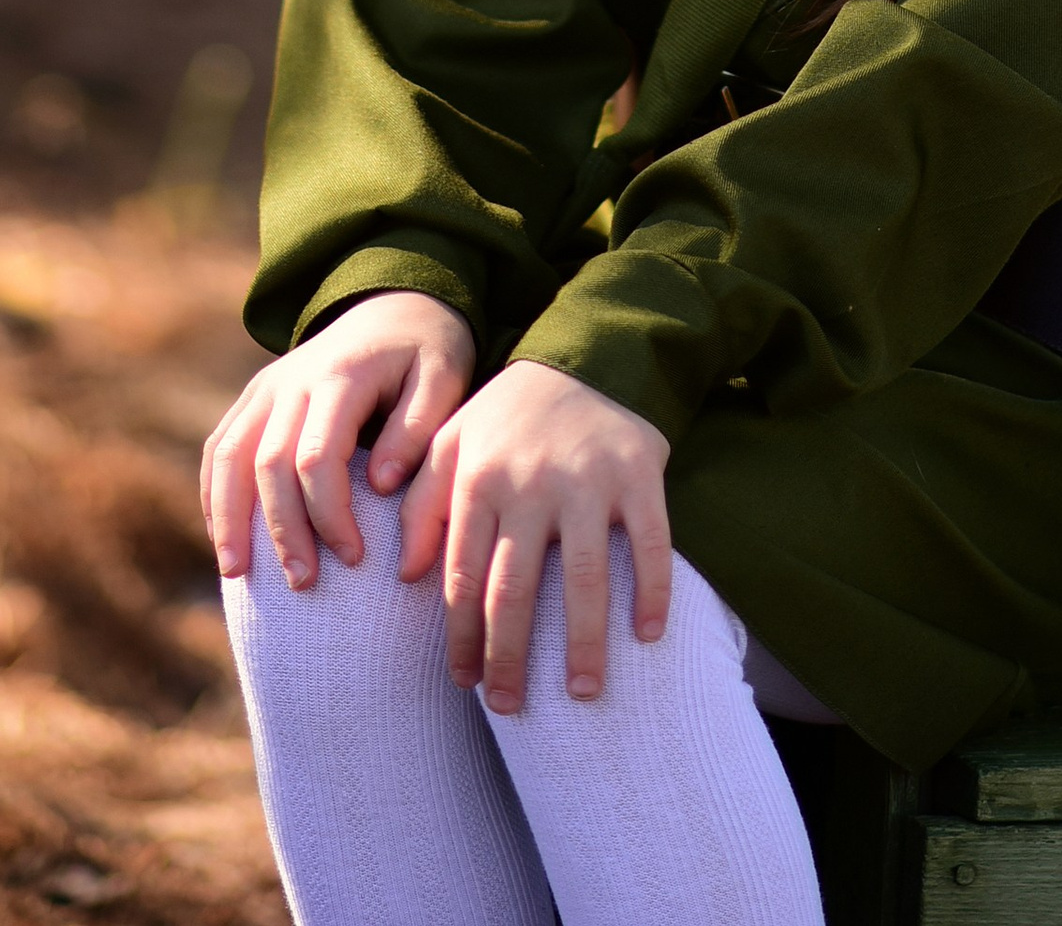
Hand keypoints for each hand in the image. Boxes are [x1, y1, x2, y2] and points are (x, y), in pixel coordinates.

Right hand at [200, 292, 473, 588]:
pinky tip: (224, 539)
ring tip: (237, 574)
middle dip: (282, 530)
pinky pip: (220, 446)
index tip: (354, 558)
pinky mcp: (255, 396)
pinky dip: (214, 493)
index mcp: (342, 375)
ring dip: (229, 518)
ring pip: (230, 455)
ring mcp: (267, 385)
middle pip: (268, 463)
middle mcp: (294, 379)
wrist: (396, 302)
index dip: (328, 514)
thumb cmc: (427, 353)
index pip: (317, 456)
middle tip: (303, 584)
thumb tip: (379, 484)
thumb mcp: (445, 378)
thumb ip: (416, 430)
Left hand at [399, 357, 669, 714]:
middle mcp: (529, 482)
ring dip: (581, 643)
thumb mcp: (451, 442)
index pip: (462, 578)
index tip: (467, 684)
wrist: (585, 354)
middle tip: (511, 707)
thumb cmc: (509, 414)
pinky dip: (652, 590)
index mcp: (477, 478)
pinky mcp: (638, 474)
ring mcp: (587, 480)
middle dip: (510, 657)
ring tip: (580, 693)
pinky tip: (649, 635)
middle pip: (514, 590)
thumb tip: (408, 577)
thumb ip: (422, 504)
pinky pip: (649, 543)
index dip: (463, 638)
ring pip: (583, 579)